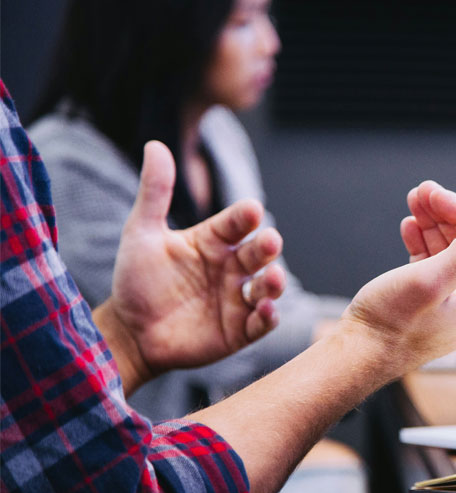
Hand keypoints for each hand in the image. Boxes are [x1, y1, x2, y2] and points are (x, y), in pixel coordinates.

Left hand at [98, 141, 285, 388]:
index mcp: (214, 241)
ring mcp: (238, 299)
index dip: (245, 217)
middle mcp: (231, 267)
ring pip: (267, 286)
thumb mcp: (141, 233)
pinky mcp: (239, 330)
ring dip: (275, 282)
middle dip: (267, 247)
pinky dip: (268, 317)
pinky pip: (261, 322)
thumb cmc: (136, 281)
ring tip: (273, 279)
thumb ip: (154, 192)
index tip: (251, 209)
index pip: (236, 223)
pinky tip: (266, 310)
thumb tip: (155, 145)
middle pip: (258, 253)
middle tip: (269, 241)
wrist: (129, 333)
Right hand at [341, 181, 455, 377]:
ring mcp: (453, 304)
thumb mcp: (431, 280)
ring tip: (413, 202)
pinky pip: (434, 265)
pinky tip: (410, 228)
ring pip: (449, 251)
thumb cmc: (391, 324)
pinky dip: (423, 243)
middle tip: (420, 191)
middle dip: (444, 214)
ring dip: (432, 224)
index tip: (432, 192)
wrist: (358, 355)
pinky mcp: (430, 303)